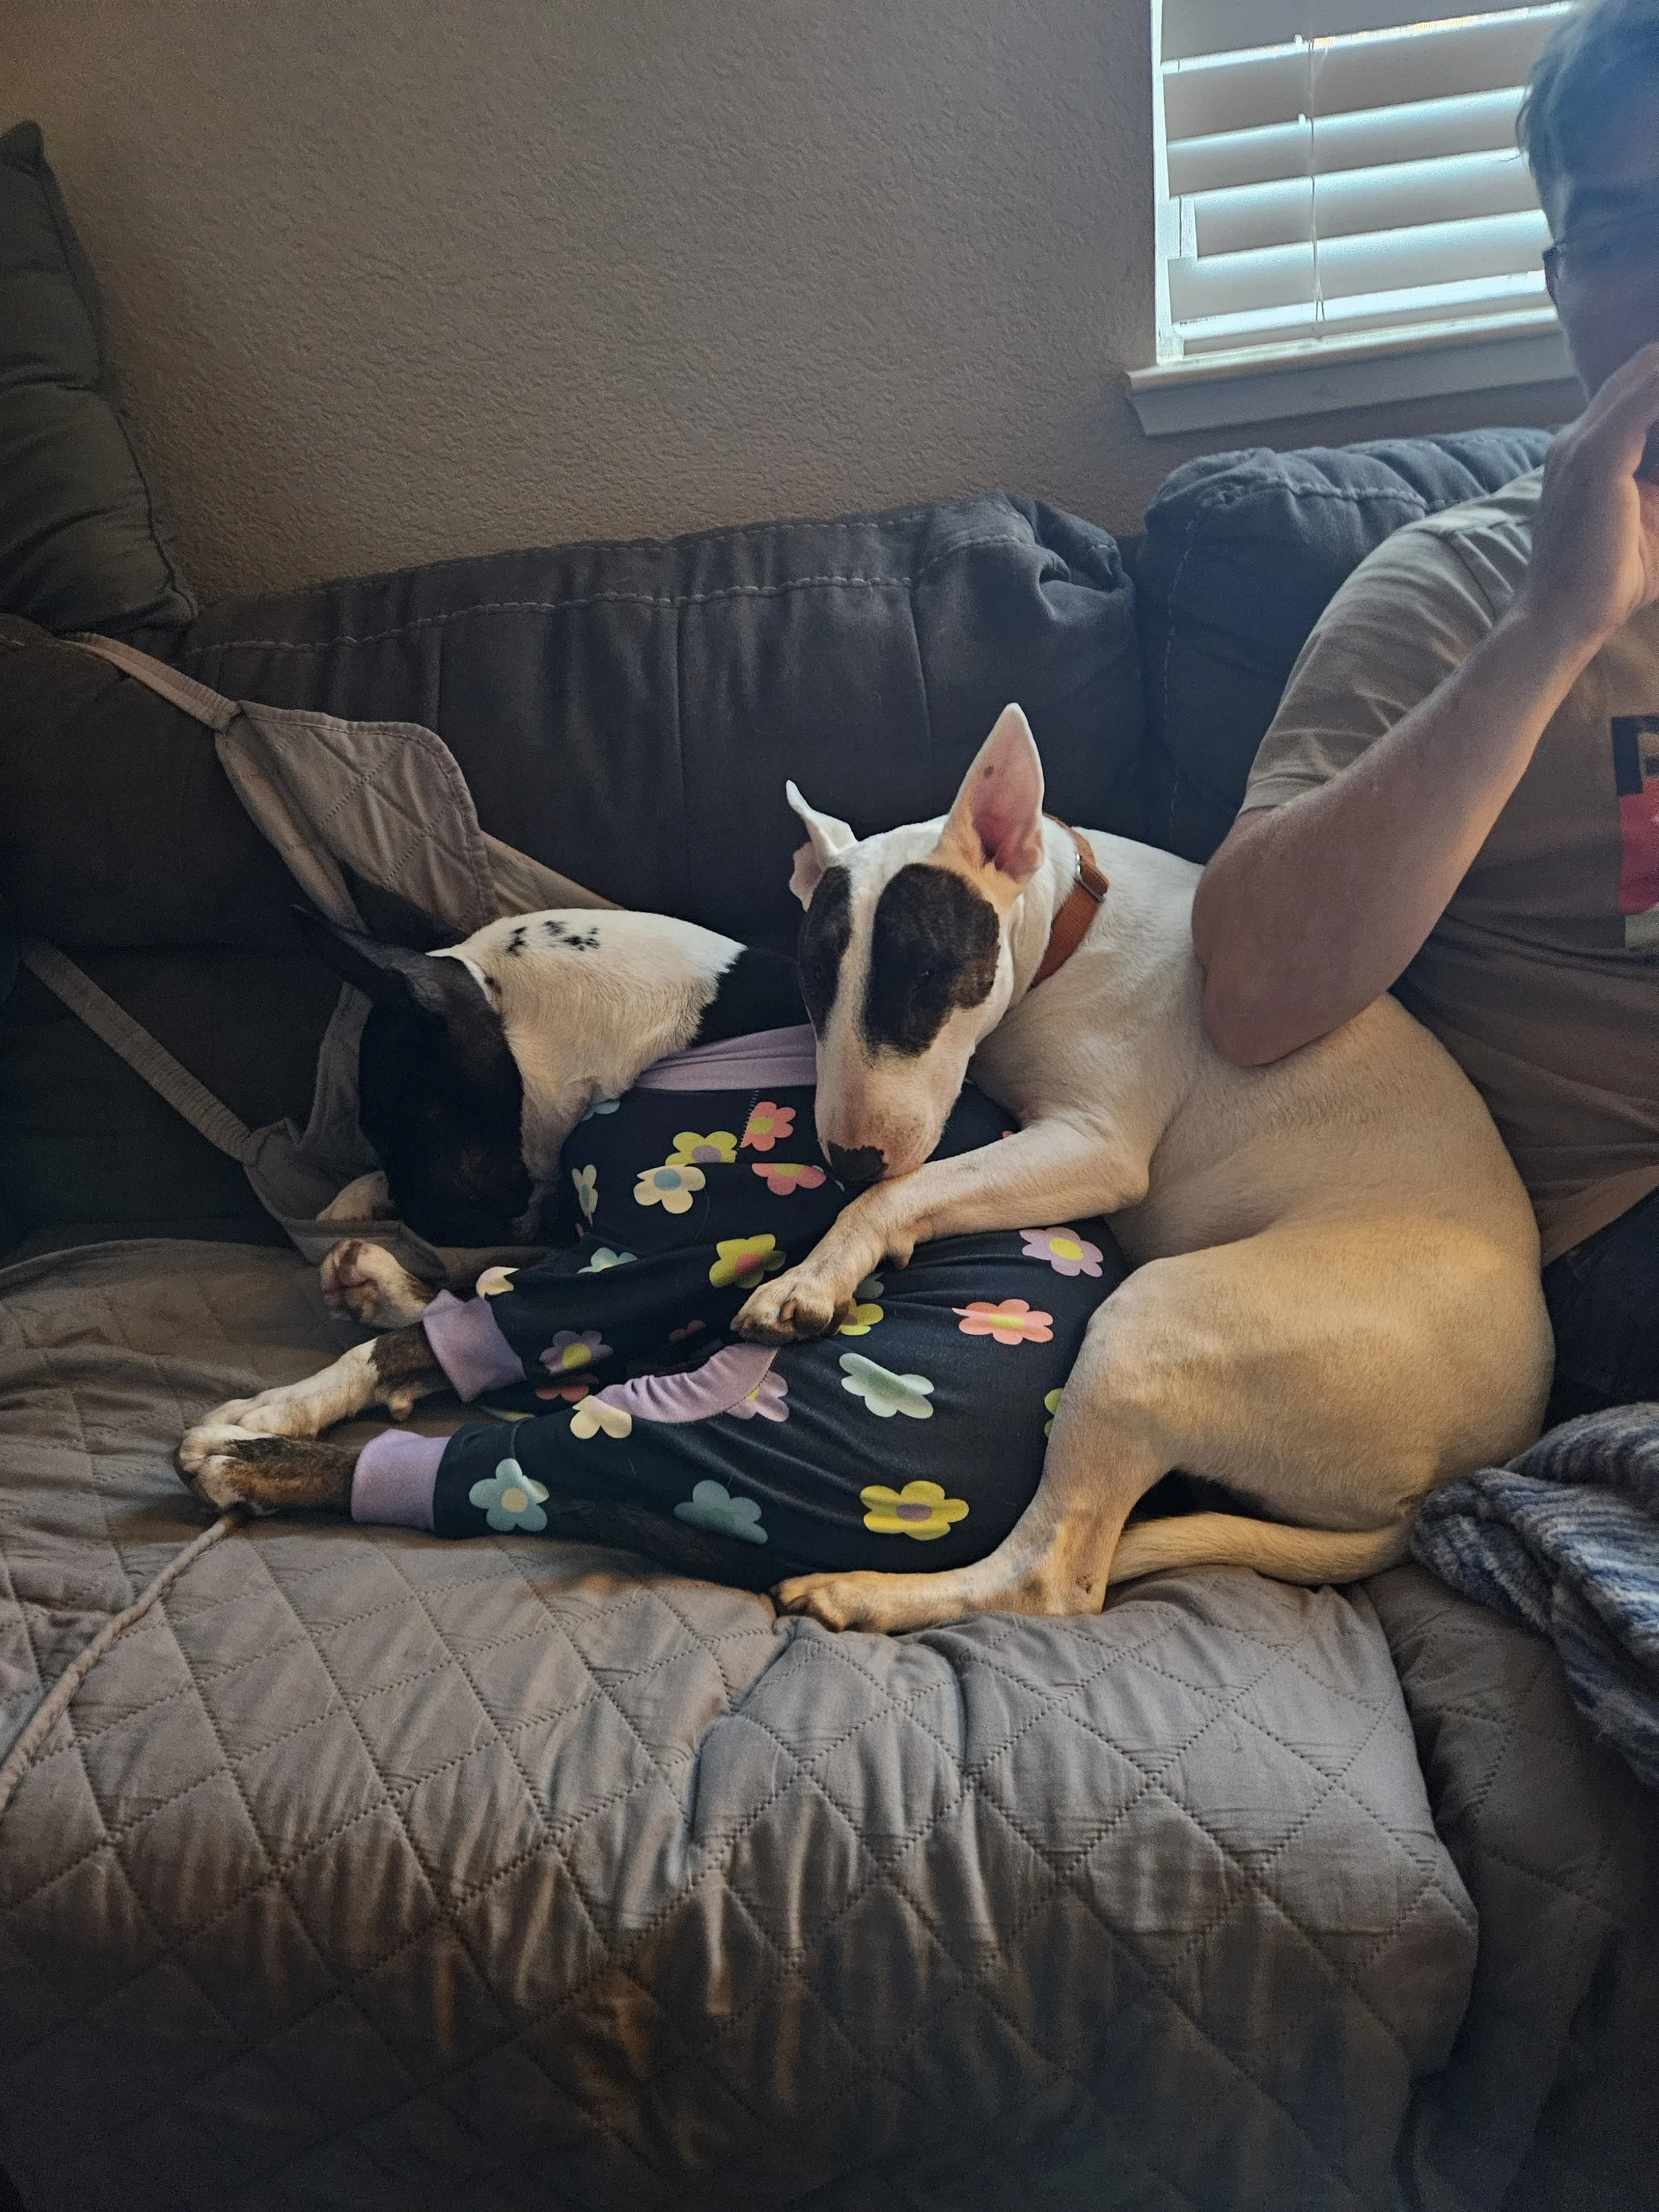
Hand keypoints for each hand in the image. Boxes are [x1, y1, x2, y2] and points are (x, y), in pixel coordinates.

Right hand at [1518, 341, 1658, 652]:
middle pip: (1645, 368)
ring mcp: (1581, 444)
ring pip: (1648, 375)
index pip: (1640, 386)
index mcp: (1586, 449)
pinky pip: (1645, 401)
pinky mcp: (1595, 459)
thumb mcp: (1652, 515)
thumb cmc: (1607, 583)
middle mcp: (1577, 437)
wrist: (1560, 621)